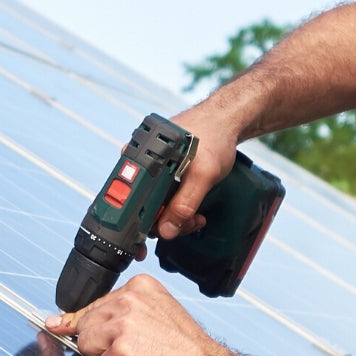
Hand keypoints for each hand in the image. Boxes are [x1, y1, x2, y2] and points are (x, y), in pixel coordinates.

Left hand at [42, 275, 234, 355]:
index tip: (64, 324)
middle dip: (100, 343)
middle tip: (134, 353)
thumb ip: (120, 313)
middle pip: (86, 324)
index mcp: (140, 286)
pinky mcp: (120, 350)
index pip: (95, 304)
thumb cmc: (186, 353)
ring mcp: (123, 323)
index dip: (88, 323)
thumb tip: (65, 321)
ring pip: (87, 344)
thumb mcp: (157, 316)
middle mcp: (129, 299)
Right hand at [154, 97, 245, 240]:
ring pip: (154, 208)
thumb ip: (185, 203)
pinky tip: (193, 209)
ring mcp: (152, 171)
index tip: (164, 233)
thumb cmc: (214, 138)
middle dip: (167, 223)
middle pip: (142, 209)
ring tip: (196, 216)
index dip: (145, 223)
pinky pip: (163, 200)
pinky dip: (177, 210)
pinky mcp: (163, 176)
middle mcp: (141, 166)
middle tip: (191, 222)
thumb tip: (166, 229)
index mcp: (140, 161)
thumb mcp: (204, 174)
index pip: (130, 203)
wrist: (225, 123)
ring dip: (175, 219)